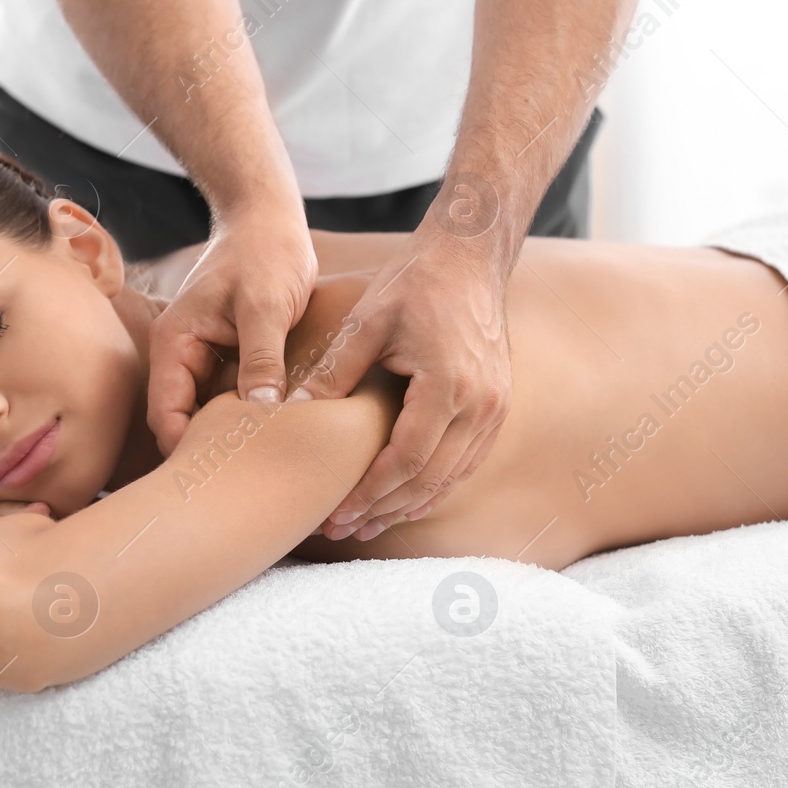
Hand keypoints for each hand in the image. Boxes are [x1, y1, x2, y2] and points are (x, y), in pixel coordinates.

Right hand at [147, 204, 317, 456]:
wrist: (270, 219)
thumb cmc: (265, 252)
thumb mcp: (267, 304)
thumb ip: (262, 357)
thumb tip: (261, 410)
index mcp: (175, 342)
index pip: (165, 413)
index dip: (186, 448)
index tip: (220, 477)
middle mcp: (183, 355)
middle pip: (184, 420)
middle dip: (209, 448)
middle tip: (248, 481)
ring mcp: (206, 358)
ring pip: (210, 413)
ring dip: (231, 433)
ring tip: (265, 463)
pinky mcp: (230, 357)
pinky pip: (232, 397)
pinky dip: (249, 413)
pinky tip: (278, 431)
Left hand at [297, 227, 512, 540]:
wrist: (469, 257)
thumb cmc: (414, 284)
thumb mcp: (366, 324)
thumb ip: (333, 373)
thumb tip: (290, 413)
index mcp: (447, 386)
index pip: (405, 460)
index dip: (369, 493)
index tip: (336, 514)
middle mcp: (480, 404)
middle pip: (430, 480)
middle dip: (384, 510)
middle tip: (343, 529)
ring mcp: (495, 408)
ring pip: (452, 478)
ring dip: (409, 505)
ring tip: (368, 524)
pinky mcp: (497, 406)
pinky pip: (467, 462)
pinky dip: (436, 485)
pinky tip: (406, 499)